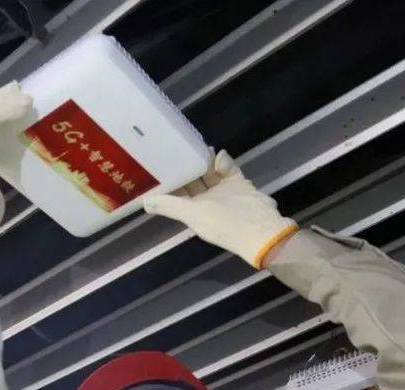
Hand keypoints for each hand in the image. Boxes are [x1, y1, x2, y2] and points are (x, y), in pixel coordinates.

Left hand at [143, 150, 298, 267]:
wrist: (260, 228)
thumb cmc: (222, 224)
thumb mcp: (192, 215)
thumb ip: (170, 206)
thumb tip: (144, 203)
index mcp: (194, 212)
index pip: (178, 194)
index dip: (169, 181)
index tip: (158, 163)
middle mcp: (208, 202)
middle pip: (193, 181)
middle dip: (186, 167)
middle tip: (177, 147)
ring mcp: (225, 192)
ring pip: (210, 173)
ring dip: (204, 161)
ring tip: (197, 146)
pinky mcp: (240, 184)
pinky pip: (229, 170)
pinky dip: (223, 162)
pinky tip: (218, 154)